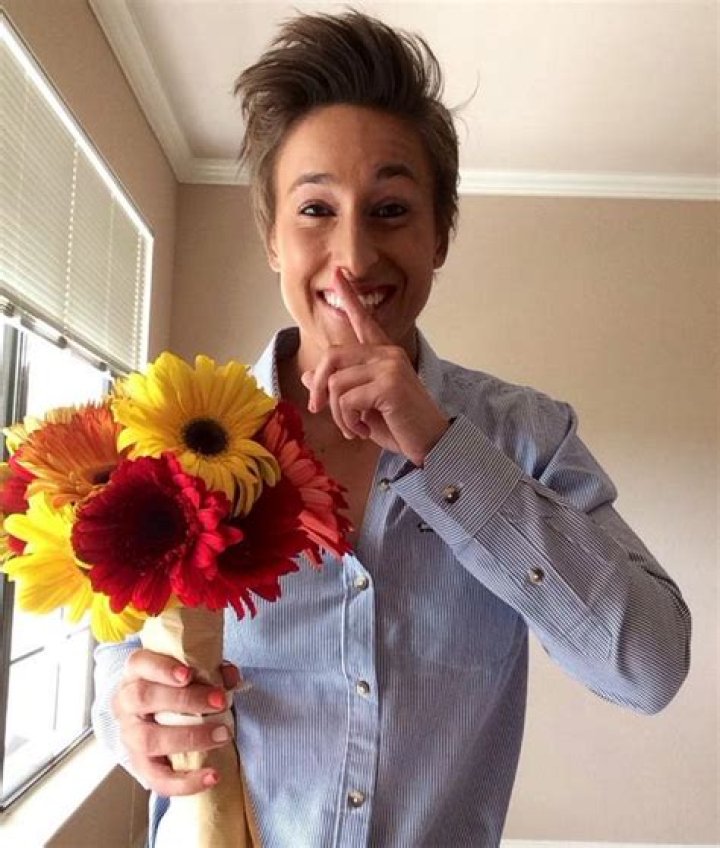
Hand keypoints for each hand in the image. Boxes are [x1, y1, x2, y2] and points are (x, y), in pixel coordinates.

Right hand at [112, 648, 240, 795]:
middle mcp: (125, 702)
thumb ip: (212, 670)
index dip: (162, 669)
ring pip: (148, 739)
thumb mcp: (193, 671)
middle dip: (185, 700)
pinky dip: (185, 781)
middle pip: (143, 698)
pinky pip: (157, 779)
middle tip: (220, 702)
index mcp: (137, 672)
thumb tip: (230, 676)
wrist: (158, 713)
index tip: (188, 674)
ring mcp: (129, 735)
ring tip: (222, 735)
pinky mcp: (140, 764)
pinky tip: (212, 776)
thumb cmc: (177, 686)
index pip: (140, 663)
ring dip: (188, 737)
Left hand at [303, 269, 449, 465]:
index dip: (350, 297)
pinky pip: (346, 399)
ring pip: (336, 383)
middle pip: (332, 357)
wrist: (433, 445)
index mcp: (384, 356)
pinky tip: (363, 431)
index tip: (338, 274)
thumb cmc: (400, 427)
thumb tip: (308, 378)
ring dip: (337, 413)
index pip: (364, 321)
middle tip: (319, 409)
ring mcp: (390, 366)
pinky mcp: (389, 384)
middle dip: (319, 387)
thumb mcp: (363, 408)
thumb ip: (340, 390)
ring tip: (353, 428)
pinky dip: (348, 421)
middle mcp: (388, 354)